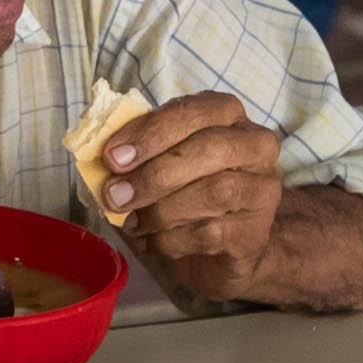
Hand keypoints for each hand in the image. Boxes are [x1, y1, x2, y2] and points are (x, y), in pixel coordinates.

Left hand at [101, 91, 286, 300]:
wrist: (223, 250)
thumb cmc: (187, 193)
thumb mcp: (160, 161)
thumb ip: (138, 151)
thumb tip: (101, 155)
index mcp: (227, 116)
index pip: (193, 111)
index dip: (150, 132)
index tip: (112, 156)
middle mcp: (255, 146)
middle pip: (209, 149)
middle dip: (154, 174)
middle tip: (114, 195)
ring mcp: (262, 190)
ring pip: (214, 192)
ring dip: (160, 210)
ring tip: (131, 222)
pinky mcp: (254, 233)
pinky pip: (210, 233)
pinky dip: (170, 239)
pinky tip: (151, 241)